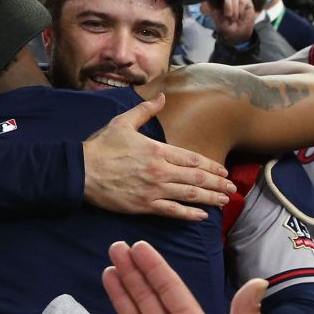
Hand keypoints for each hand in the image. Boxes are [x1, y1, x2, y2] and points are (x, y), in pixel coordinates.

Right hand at [83, 94, 234, 221]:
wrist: (81, 170)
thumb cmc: (101, 146)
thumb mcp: (124, 122)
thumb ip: (146, 110)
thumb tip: (162, 96)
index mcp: (157, 150)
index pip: (192, 159)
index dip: (211, 166)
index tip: (223, 171)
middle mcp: (160, 170)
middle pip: (196, 178)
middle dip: (217, 184)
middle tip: (232, 189)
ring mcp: (153, 189)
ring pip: (189, 195)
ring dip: (210, 199)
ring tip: (223, 201)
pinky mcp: (144, 205)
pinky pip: (172, 212)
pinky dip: (189, 214)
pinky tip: (202, 216)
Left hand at [208, 0, 256, 46]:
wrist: (238, 34)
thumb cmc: (226, 26)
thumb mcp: (216, 19)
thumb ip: (211, 10)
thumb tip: (203, 6)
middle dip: (227, 4)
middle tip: (227, 15)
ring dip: (234, 8)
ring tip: (233, 19)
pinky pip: (242, 0)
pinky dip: (240, 10)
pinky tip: (240, 16)